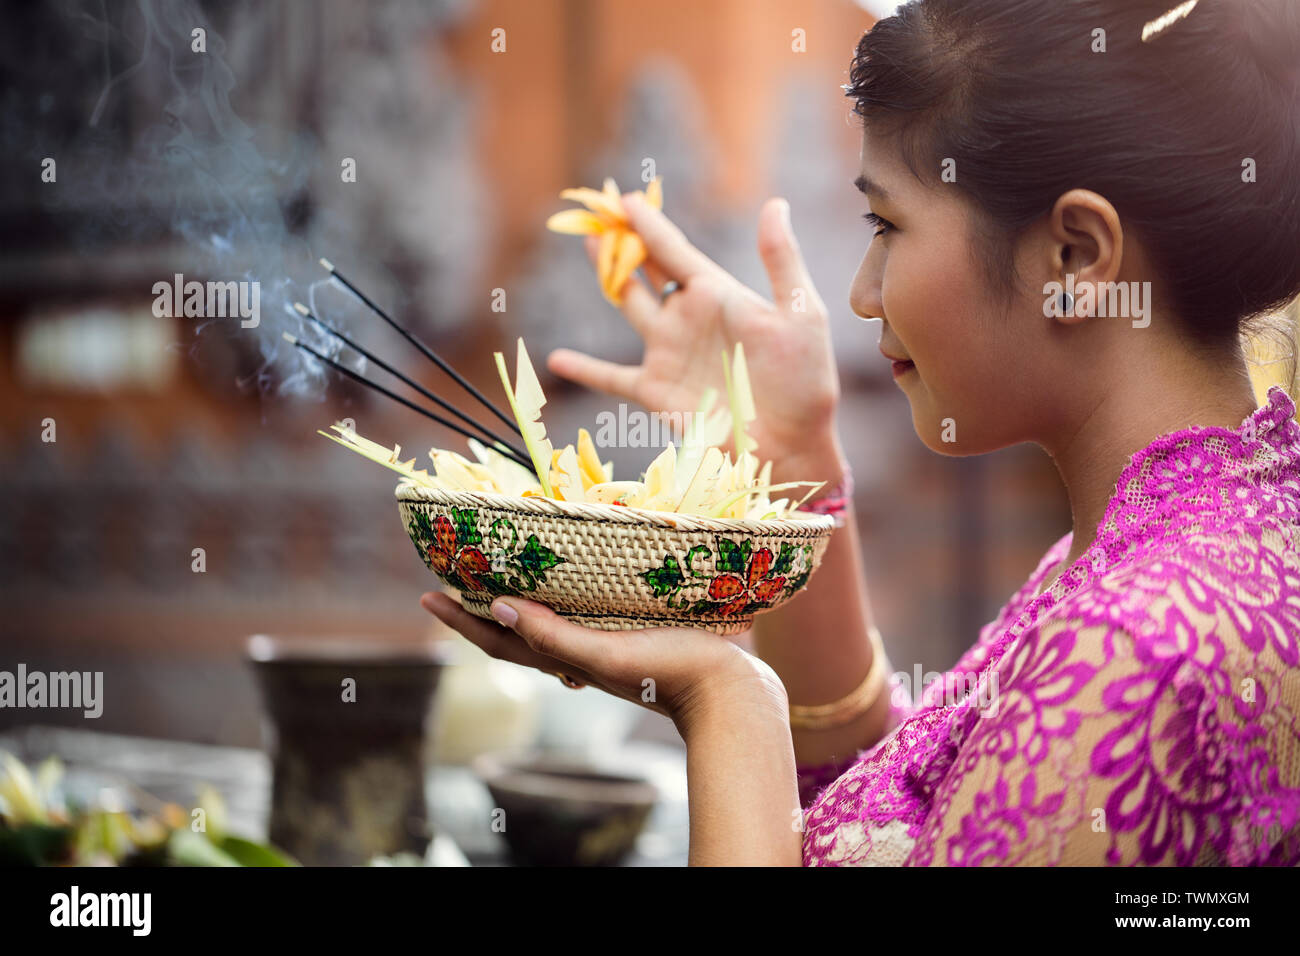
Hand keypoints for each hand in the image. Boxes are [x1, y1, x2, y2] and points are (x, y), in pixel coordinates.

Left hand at [420, 591, 789, 734]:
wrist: (732, 696)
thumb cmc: (668, 673)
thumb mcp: (605, 654)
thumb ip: (553, 634)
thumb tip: (497, 605)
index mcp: (564, 660)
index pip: (498, 639)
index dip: (461, 619)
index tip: (427, 594)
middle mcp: (578, 655)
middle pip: (516, 630)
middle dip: (483, 605)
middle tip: (461, 573)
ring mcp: (606, 647)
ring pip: (548, 623)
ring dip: (521, 600)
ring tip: (508, 572)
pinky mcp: (633, 636)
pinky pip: (584, 616)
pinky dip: (566, 600)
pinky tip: (578, 583)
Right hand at [547, 194, 844, 480]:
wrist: (790, 446)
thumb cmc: (805, 383)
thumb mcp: (801, 314)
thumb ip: (781, 260)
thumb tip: (775, 203)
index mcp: (720, 296)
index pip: (675, 251)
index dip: (649, 224)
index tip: (624, 199)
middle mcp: (689, 319)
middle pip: (646, 268)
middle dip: (624, 239)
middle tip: (598, 208)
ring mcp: (669, 354)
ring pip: (628, 304)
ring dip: (607, 275)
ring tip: (588, 242)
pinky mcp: (656, 392)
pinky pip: (612, 377)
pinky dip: (585, 369)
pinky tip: (556, 360)